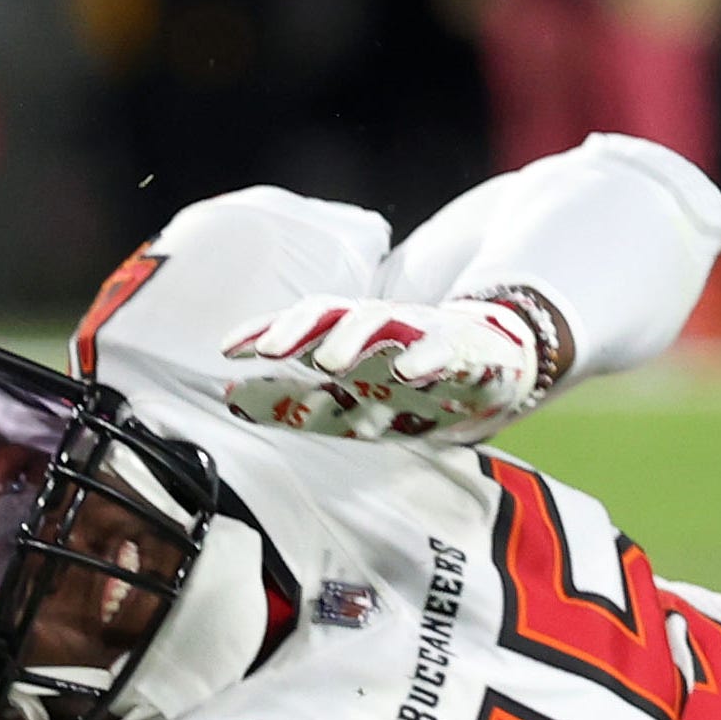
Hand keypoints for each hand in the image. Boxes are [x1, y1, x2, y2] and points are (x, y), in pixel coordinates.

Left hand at [224, 293, 554, 440]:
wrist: (493, 370)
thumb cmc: (410, 389)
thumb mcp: (349, 405)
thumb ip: (294, 403)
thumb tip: (229, 398)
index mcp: (348, 338)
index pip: (298, 326)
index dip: (264, 332)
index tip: (227, 350)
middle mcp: (380, 327)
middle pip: (334, 314)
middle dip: (299, 329)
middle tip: (269, 350)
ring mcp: (421, 333)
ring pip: (384, 323)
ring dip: (354, 339)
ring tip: (327, 362)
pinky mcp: (466, 353)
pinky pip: (446, 350)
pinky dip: (427, 356)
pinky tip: (408, 369)